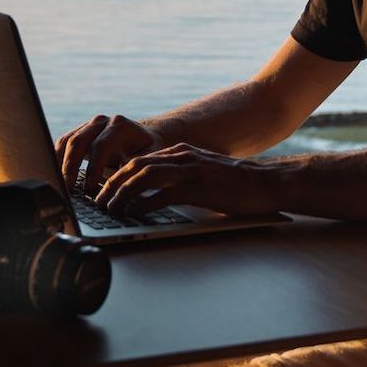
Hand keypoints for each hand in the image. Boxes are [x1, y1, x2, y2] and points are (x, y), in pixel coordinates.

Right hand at [56, 113, 162, 190]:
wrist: (145, 137)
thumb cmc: (149, 152)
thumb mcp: (150, 159)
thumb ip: (136, 169)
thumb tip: (123, 187)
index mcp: (121, 126)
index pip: (102, 145)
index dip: (93, 167)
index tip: (88, 188)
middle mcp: (103, 122)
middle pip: (79, 141)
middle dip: (71, 166)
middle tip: (68, 189)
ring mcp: (89, 125)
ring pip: (67, 141)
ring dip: (60, 164)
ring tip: (60, 185)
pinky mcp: (80, 132)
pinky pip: (63, 143)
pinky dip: (57, 159)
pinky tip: (56, 176)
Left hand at [94, 144, 285, 216]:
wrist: (268, 182)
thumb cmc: (237, 185)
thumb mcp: (203, 176)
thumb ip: (180, 181)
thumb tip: (154, 198)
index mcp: (181, 153)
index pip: (139, 160)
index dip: (117, 174)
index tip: (104, 189)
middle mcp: (182, 157)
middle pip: (135, 165)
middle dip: (112, 183)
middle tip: (98, 200)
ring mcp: (190, 170)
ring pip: (144, 176)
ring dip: (122, 192)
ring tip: (110, 207)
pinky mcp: (199, 187)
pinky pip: (164, 194)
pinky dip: (144, 203)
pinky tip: (134, 213)